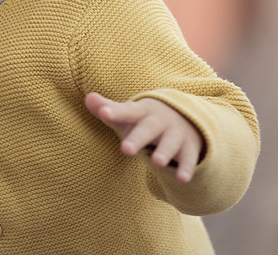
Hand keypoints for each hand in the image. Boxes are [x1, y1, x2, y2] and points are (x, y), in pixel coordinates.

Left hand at [85, 92, 203, 182]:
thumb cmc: (145, 119)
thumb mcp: (128, 113)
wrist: (184, 116)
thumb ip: (108, 108)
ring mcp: (176, 133)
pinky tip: (182, 179)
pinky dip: (186, 168)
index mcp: (141, 111)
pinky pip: (189, 158)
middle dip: (138, 138)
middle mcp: (159, 121)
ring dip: (164, 152)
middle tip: (125, 149)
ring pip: (170, 143)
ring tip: (156, 163)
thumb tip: (89, 98)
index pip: (126, 111)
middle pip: (148, 128)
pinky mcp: (189, 147)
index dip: (115, 112)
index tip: (103, 112)